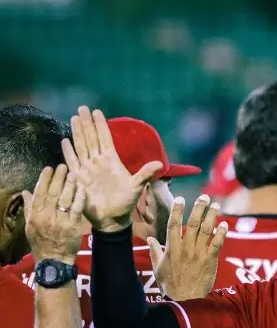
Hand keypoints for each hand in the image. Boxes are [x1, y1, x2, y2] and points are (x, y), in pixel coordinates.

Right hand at [24, 165, 85, 264]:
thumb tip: (26, 192)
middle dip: (58, 178)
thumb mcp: (30, 226)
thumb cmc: (41, 242)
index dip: (44, 179)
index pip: (40, 193)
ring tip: (74, 174)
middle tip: (63, 166)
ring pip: (65, 199)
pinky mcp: (74, 226)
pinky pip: (77, 209)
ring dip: (70, 185)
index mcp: (36, 216)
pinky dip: (80, 198)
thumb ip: (29, 208)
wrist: (54, 259)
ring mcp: (61, 221)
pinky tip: (82, 188)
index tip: (49, 168)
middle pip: (53, 193)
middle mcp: (47, 217)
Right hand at [62, 106, 162, 232]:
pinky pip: (72, 162)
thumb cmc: (126, 203)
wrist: (113, 219)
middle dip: (87, 123)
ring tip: (74, 118)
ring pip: (81, 146)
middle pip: (91, 138)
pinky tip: (65, 141)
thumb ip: (145, 174)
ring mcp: (88, 169)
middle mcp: (98, 162)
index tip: (97, 111)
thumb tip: (160, 164)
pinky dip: (68, 152)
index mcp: (112, 161)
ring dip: (77, 133)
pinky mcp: (79, 179)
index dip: (101, 125)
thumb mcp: (137, 187)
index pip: (105, 138)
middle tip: (82, 107)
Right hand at [148, 195, 228, 300]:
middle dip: (198, 208)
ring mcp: (198, 255)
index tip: (180, 198)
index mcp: (172, 249)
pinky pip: (217, 244)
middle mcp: (185, 249)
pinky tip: (224, 224)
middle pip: (192, 224)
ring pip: (206, 231)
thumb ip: (155, 252)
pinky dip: (221, 234)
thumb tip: (150, 239)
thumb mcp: (158, 268)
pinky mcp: (210, 261)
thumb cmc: (171, 285)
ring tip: (216, 205)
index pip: (173, 225)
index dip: (176, 210)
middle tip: (204, 197)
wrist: (185, 300)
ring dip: (212, 217)